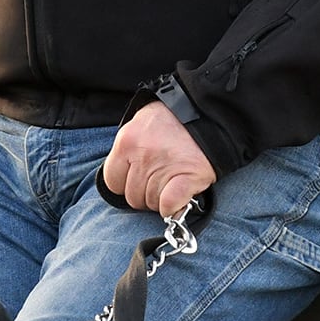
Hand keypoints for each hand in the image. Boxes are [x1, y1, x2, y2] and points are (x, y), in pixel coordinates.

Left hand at [102, 101, 216, 216]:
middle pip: (133, 197)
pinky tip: (178, 202)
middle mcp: (142, 156)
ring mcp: (163, 168)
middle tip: (159, 183)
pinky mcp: (187, 178)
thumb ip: (128, 150)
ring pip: (152, 203)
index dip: (125, 184)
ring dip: (161, 200)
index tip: (137, 180)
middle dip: (145, 195)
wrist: (207, 112)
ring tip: (172, 183)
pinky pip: (169, 205)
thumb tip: (123, 177)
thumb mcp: (140, 124)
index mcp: (126, 142)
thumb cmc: (172, 119)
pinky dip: (173, 208)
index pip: (112, 182)